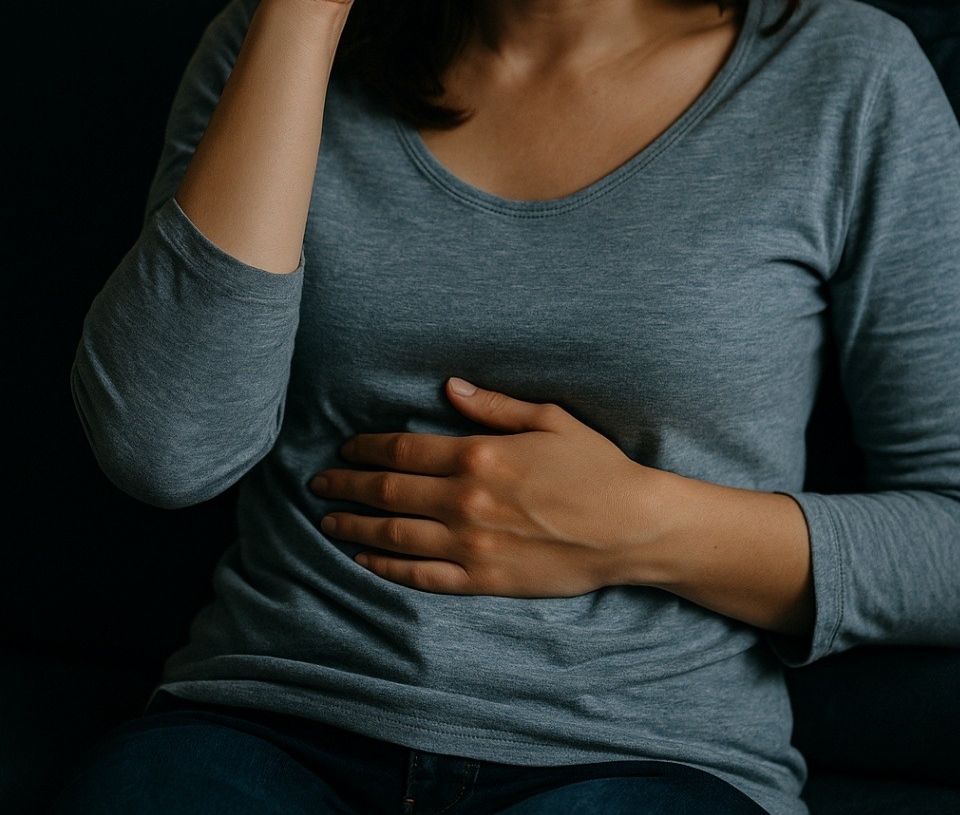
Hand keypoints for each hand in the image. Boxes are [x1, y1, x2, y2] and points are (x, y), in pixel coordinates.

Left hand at [308, 379, 651, 595]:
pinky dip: (388, 568)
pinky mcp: (485, 580)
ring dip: (355, 528)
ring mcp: (473, 546)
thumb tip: (449, 386)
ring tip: (329, 522)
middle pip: (388, 494)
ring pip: (395, 537)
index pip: (403, 451)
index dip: (367, 449)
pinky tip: (366, 561)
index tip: (346, 448)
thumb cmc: (596, 467)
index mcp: (479, 455)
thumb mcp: (549, 419)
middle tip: (319, 484)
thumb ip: (493, 405)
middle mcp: (467, 501)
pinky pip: (423, 577)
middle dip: (347, 487)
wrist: (631, 527)